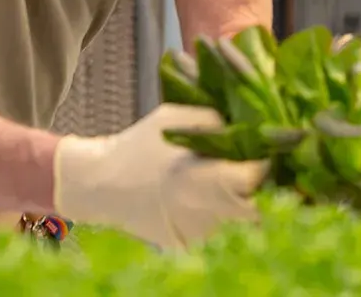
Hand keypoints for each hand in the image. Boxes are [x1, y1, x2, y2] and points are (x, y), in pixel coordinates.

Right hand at [53, 104, 268, 248]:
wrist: (99, 184)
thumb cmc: (138, 145)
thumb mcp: (174, 117)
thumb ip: (213, 120)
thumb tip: (246, 128)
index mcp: (203, 177)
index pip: (254, 178)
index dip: (262, 165)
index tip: (260, 155)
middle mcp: (204, 209)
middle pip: (252, 205)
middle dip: (255, 189)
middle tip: (245, 172)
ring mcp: (195, 231)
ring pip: (233, 218)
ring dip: (234, 203)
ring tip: (215, 184)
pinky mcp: (186, 243)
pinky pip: (214, 229)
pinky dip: (213, 215)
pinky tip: (196, 199)